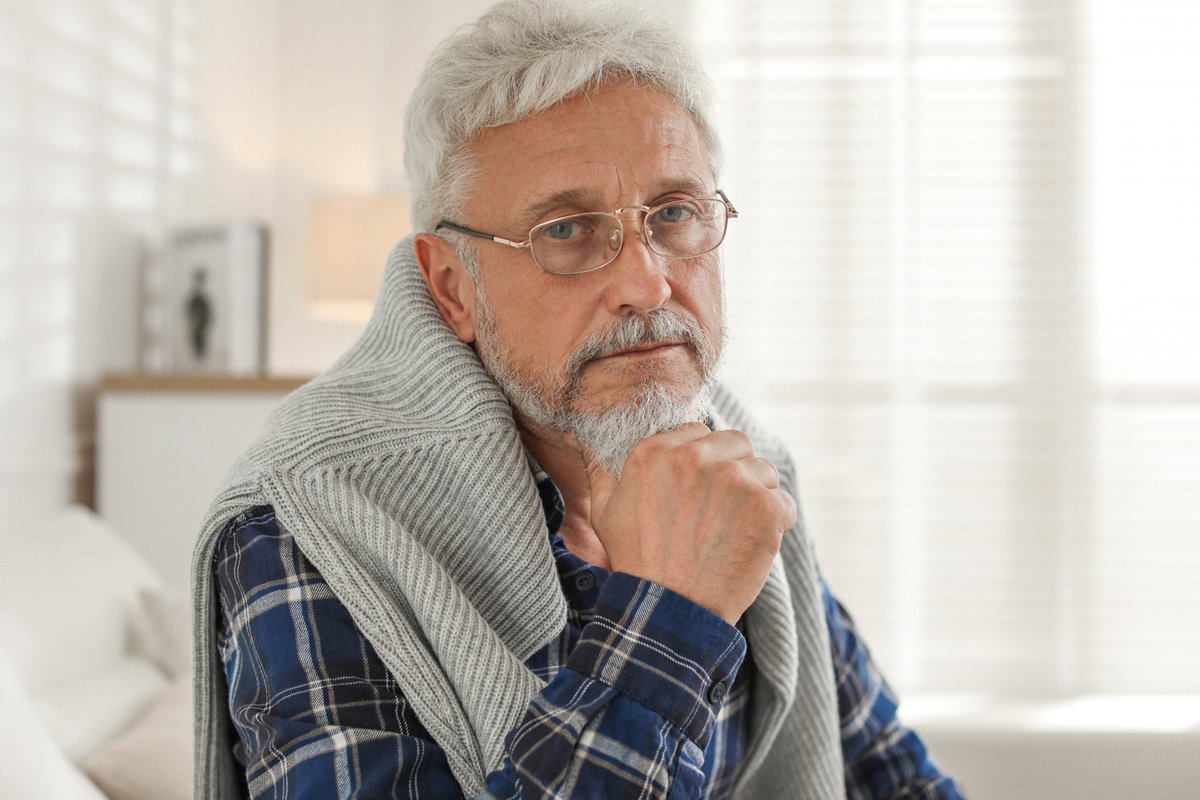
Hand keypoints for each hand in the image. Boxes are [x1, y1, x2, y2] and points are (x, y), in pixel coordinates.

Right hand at [567, 423, 796, 624]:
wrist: (667, 610)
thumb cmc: (635, 561)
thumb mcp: (604, 510)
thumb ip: (600, 468)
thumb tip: (582, 437)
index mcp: (657, 452)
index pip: (698, 432)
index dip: (703, 460)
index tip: (700, 489)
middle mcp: (697, 457)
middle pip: (737, 443)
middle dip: (734, 469)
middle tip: (723, 508)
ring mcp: (736, 481)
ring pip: (764, 471)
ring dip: (756, 496)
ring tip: (735, 530)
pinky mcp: (766, 508)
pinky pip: (783, 503)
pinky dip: (774, 525)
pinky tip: (749, 545)